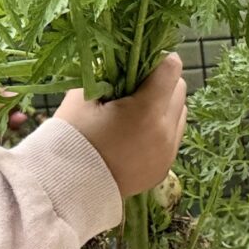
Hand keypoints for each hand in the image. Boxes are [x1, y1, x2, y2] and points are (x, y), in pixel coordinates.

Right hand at [56, 55, 188, 198]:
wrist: (68, 189)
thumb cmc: (72, 139)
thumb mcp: (82, 98)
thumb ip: (104, 75)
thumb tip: (119, 60)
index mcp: (146, 111)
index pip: (171, 69)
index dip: (159, 59)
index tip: (144, 61)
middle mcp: (164, 132)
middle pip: (180, 89)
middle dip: (162, 82)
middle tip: (138, 85)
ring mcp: (167, 152)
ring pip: (180, 113)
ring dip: (165, 105)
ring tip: (138, 110)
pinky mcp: (164, 168)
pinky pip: (173, 137)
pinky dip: (162, 128)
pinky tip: (138, 131)